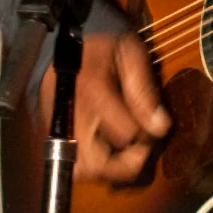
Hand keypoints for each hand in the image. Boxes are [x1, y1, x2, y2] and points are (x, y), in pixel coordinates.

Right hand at [39, 30, 170, 184]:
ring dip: (109, 169)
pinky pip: (72, 166)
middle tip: (140, 148)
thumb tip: (160, 127)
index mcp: (93, 91)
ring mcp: (58, 128)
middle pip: (98, 164)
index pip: (125, 133)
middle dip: (126, 163)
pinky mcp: (52, 135)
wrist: (63, 42)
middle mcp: (71, 114)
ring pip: (83, 171)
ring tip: (124, 150)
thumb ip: (144, 89)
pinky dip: (91, 167)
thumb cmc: (101, 47)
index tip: (155, 125)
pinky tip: (106, 150)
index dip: (147, 136)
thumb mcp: (130, 54)